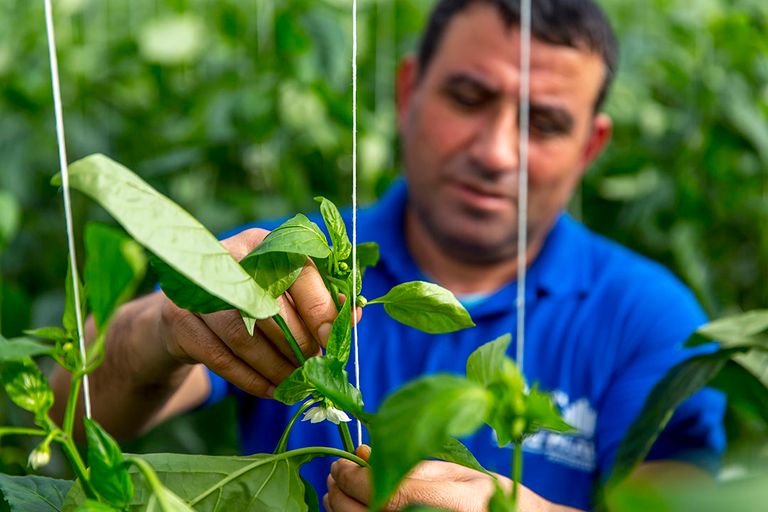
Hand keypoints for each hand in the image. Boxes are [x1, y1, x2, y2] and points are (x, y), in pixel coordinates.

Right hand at [158, 228, 337, 396]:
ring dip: (275, 367)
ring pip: (244, 336)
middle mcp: (229, 258)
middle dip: (298, 344)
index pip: (297, 272)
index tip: (332, 338)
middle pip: (270, 307)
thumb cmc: (253, 303)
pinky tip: (271, 390)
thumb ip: (320, 301)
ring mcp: (199, 289)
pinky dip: (251, 379)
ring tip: (294, 383)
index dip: (319, 308)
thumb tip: (352, 315)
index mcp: (264, 245)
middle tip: (313, 367)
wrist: (190, 318)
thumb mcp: (286, 294)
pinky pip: (221, 358)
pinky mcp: (179, 319)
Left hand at [325, 445, 497, 511]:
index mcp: (447, 504)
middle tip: (335, 473)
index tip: (342, 462)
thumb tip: (362, 453)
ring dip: (341, 509)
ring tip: (338, 490)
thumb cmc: (489, 496)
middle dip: (341, 492)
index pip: (383, 492)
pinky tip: (352, 509)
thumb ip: (407, 465)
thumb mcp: (454, 473)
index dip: (353, 477)